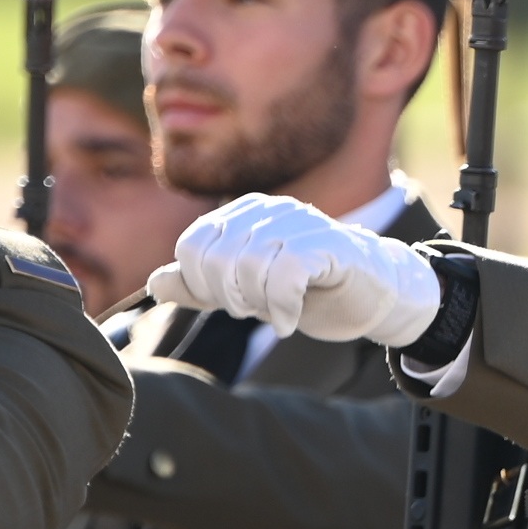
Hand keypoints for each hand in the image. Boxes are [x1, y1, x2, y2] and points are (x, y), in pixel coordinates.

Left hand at [148, 195, 444, 350]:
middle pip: (214, 258)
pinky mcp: (327, 244)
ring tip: (274, 314)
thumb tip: (155, 284)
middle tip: (254, 311)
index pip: (191, 246)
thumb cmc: (309, 290)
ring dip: (257, 304)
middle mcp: (268, 210)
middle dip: (228, 298)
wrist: (372, 294)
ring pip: (248, 266)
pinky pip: (285, 273)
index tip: (228, 303)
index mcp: (243, 214)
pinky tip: (289, 319)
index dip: (200, 285)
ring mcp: (299, 222)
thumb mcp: (247, 290)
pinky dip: (281, 306)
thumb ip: (201, 287)